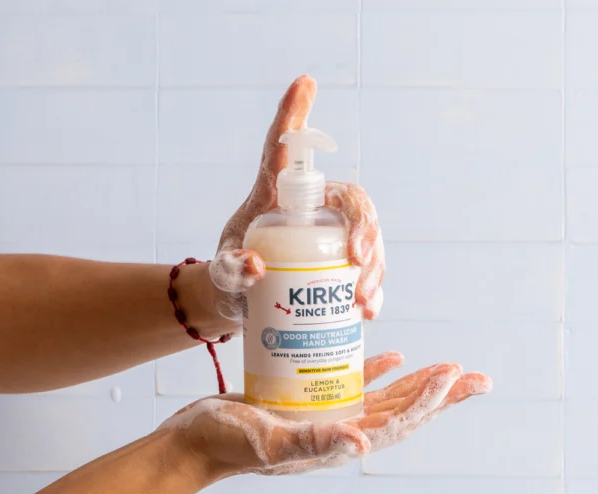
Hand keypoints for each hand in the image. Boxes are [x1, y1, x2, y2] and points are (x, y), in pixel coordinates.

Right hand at [159, 353, 491, 480]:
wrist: (197, 439)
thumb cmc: (227, 443)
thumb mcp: (269, 443)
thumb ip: (314, 443)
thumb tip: (363, 444)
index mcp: (338, 443)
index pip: (396, 421)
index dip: (427, 400)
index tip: (452, 373)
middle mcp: (341, 430)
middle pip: (403, 410)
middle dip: (440, 395)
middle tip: (474, 377)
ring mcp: (328, 414)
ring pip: (385, 396)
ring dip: (417, 383)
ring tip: (447, 369)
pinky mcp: (311, 400)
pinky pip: (353, 383)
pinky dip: (376, 371)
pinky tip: (393, 357)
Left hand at [202, 74, 383, 338]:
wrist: (242, 306)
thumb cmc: (229, 280)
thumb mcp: (222, 276)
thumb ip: (229, 271)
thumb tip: (255, 267)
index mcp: (275, 198)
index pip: (285, 152)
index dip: (294, 116)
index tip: (304, 80)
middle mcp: (309, 211)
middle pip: (349, 200)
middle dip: (363, 226)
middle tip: (358, 260)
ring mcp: (330, 238)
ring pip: (368, 236)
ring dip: (374, 265)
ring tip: (361, 299)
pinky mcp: (341, 265)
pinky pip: (368, 268)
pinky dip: (373, 288)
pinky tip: (368, 309)